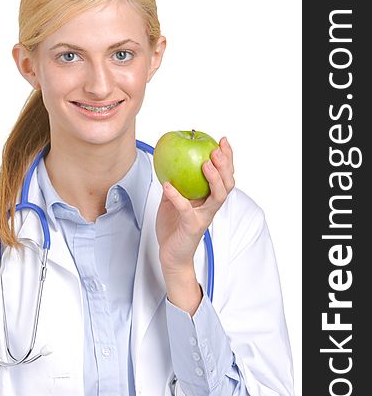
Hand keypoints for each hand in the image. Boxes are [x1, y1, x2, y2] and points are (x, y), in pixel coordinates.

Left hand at [155, 137, 234, 275]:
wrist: (170, 254)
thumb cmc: (173, 227)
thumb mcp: (173, 199)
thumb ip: (175, 183)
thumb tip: (168, 161)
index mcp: (208, 198)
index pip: (224, 175)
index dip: (227, 158)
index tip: (222, 141)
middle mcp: (210, 207)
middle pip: (227, 184)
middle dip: (225, 166)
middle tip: (217, 150)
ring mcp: (203, 217)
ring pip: (217, 197)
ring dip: (214, 179)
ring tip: (206, 164)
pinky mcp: (192, 227)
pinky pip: (185, 209)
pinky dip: (177, 196)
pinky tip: (168, 185)